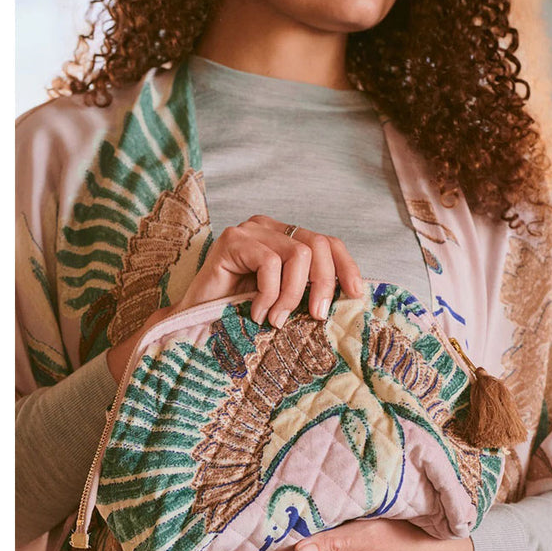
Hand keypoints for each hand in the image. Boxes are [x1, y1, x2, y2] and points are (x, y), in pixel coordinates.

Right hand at [177, 215, 362, 326]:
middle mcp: (270, 227)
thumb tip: (349, 297)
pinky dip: (269, 294)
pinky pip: (270, 263)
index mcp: (286, 238)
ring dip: (292, 295)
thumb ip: (308, 291)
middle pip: (318, 245)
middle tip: (315, 317)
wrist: (196, 323)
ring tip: (276, 320)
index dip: (346, 266)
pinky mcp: (233, 239)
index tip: (355, 294)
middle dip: (323, 284)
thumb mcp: (285, 301)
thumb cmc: (240, 315)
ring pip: (298, 254)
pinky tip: (257, 313)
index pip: (328, 242)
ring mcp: (251, 230)